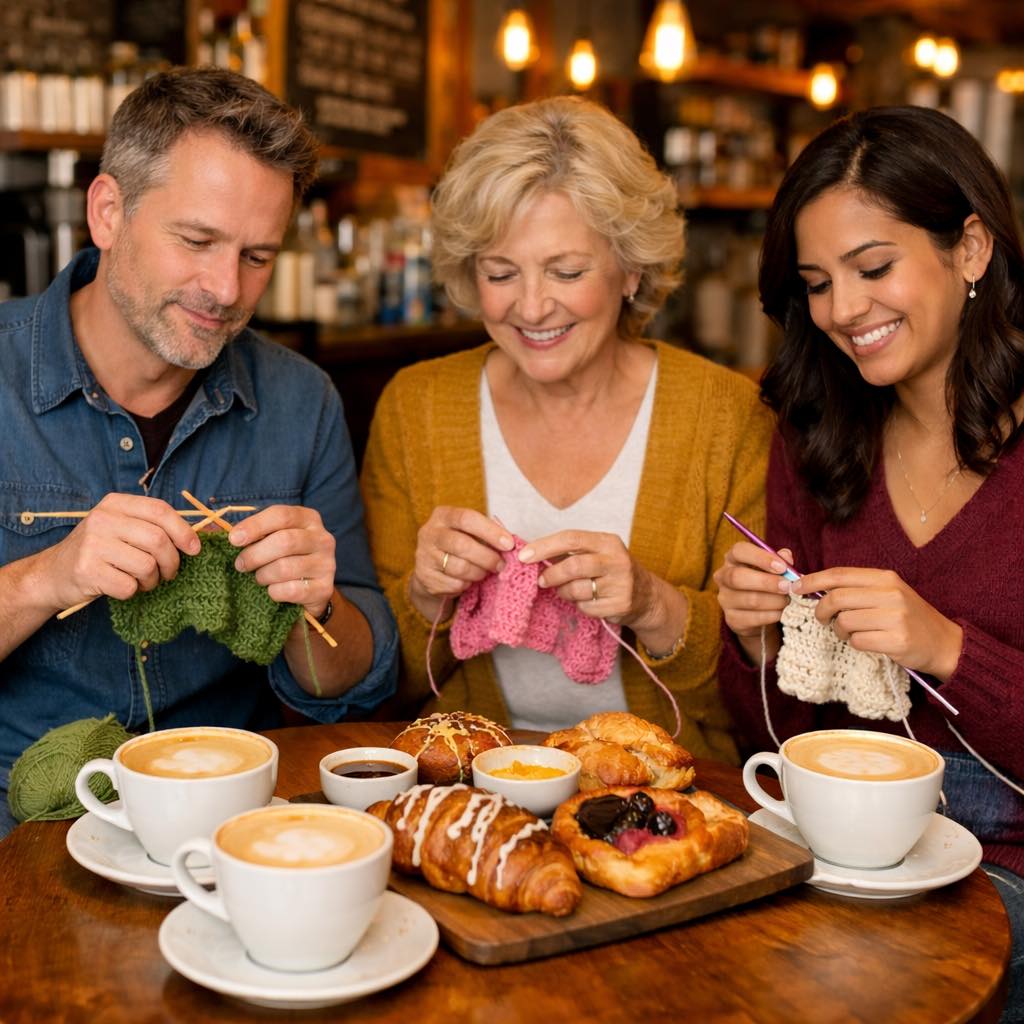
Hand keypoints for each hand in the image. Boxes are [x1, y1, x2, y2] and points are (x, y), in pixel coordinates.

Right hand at [42, 492, 200, 609]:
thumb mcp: (121, 528)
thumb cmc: (99, 551)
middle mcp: (102, 519)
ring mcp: (92, 544)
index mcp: (115, 504)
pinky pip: (129, 586)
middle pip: (158, 540)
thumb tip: (197, 537)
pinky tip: (123, 586)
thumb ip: (152, 526)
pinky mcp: (87, 570)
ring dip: (152, 580)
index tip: (194, 549)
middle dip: (172, 562)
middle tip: (169, 573)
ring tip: (144, 581)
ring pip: (147, 565)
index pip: (160, 511)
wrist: (53, 574)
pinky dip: (133, 591)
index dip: (184, 531)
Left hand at [229, 505, 334, 617]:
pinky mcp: (324, 589)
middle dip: (255, 555)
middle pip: (284, 541)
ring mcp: (327, 564)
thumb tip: (224, 534)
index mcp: (309, 519)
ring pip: (285, 567)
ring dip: (263, 575)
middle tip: (240, 565)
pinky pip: (291, 590)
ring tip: (259, 577)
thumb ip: (253, 533)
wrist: (308, 592)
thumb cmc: (283, 559)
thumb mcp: (272, 539)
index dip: (255, 525)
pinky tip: (272, 591)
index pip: (281, 515)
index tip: (233, 539)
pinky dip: (274, 592)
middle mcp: (323, 539)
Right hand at [409, 507, 514, 619]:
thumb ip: (487, 533)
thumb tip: (510, 543)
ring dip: (479, 573)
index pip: (467, 518)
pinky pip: (454, 584)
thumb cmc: (459, 544)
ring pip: (459, 567)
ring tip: (485, 572)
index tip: (508, 544)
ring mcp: (424, 556)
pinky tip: (469, 580)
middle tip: (501, 565)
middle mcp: (429, 533)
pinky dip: (467, 584)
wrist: (431, 567)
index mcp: (443, 515)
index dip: (490, 531)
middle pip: (462, 545)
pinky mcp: (425, 577)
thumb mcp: (469, 531)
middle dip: (487, 557)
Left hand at [517, 529, 653, 627]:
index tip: (524, 556)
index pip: (571, 538)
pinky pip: (586, 607)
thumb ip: (568, 552)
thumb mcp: (596, 554)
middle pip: (573, 566)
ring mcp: (621, 584)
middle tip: (541, 580)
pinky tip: (587, 601)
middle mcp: (617, 560)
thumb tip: (531, 554)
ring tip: (567, 590)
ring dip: (565, 592)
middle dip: (551, 574)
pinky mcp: (621, 605)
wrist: (646, 596)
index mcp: (608, 541)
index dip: (544, 547)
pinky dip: (579, 606)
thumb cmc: (611, 571)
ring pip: (577, 589)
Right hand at [713, 541, 792, 638]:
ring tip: (788, 600)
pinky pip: (754, 618)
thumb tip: (786, 556)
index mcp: (732, 559)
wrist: (759, 614)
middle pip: (737, 577)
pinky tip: (781, 612)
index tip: (782, 567)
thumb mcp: (773, 568)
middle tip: (787, 586)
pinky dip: (772, 615)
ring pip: (749, 600)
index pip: (739, 551)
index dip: (761, 557)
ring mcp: (725, 599)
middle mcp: (723, 577)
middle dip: (767, 582)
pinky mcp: (732, 619)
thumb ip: (780, 560)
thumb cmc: (766, 583)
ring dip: (774, 601)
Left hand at [791, 567, 962, 679]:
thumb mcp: (887, 593)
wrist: (944, 643)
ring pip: (844, 622)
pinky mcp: (896, 640)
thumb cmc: (907, 617)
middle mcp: (890, 594)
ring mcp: (894, 617)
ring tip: (851, 633)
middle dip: (821, 610)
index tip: (795, 587)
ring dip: (839, 631)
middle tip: (821, 619)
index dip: (812, 580)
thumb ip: (856, 589)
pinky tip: (867, 642)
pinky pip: (857, 641)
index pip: (839, 575)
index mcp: (885, 578)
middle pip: (836, 598)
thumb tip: (814, 588)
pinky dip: (855, 644)